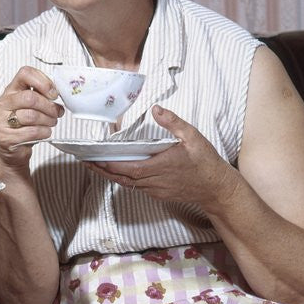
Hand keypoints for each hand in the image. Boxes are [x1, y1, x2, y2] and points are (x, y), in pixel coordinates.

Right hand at [0, 66, 63, 169]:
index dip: (43, 81)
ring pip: (32, 115)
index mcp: (10, 92)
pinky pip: (31, 132)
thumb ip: (41, 97)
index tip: (53, 93)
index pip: (25, 74)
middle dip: (49, 106)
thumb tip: (58, 93)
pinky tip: (45, 133)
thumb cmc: (23, 128)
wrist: (11, 153)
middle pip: (30, 97)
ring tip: (51, 123)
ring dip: (48, 120)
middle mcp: (2, 104)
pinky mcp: (5, 138)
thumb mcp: (30, 108)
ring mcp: (0, 121)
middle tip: (57, 112)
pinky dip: (44, 133)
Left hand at [89, 105, 237, 208]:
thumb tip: (156, 109)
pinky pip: (137, 187)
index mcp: (160, 166)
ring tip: (96, 165)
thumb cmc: (206, 163)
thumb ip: (173, 122)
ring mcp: (156, 190)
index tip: (93, 159)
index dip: (108, 165)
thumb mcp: (193, 137)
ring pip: (127, 184)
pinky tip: (118, 172)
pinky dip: (125, 180)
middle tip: (86, 161)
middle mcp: (155, 181)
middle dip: (102, 170)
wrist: (217, 189)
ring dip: (111, 176)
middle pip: (121, 178)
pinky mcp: (159, 194)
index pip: (127, 168)